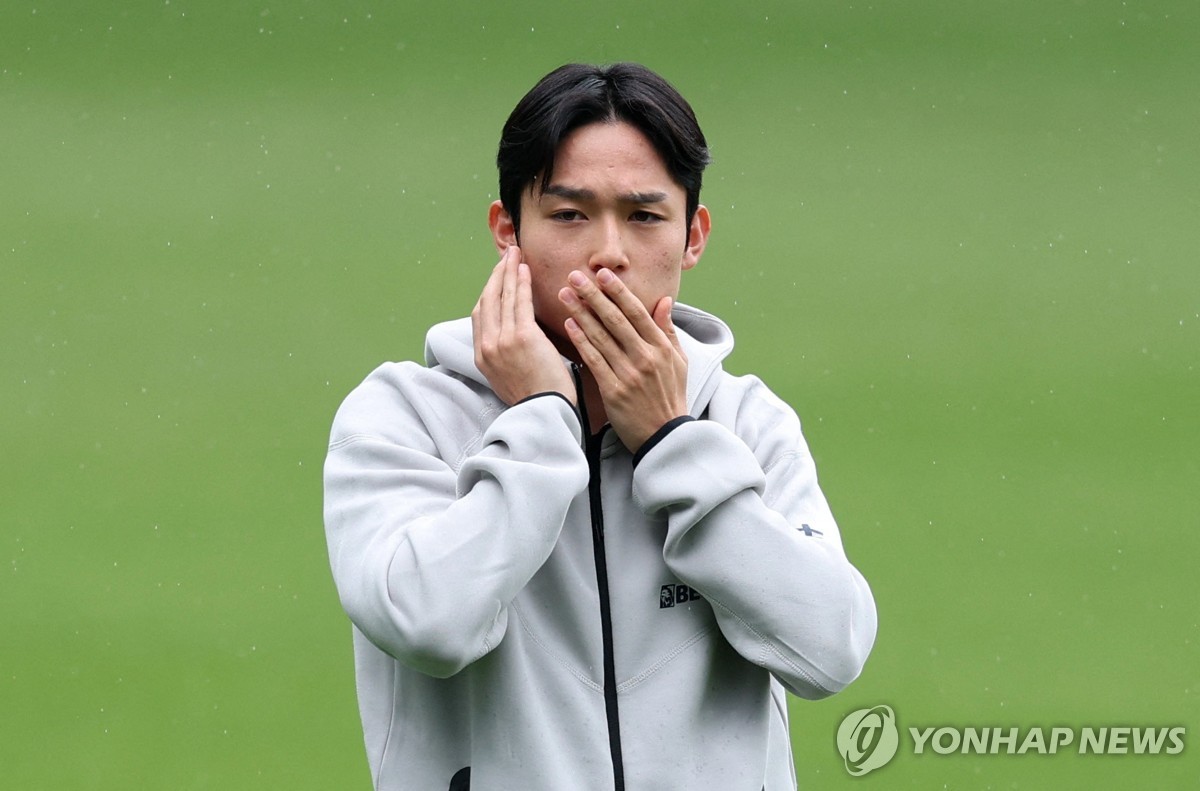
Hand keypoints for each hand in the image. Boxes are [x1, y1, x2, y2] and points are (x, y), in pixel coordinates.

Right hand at [472, 245, 574, 405]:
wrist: (545, 413)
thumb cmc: (536, 400)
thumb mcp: (508, 379)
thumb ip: (504, 356)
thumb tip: (511, 339)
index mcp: (482, 358)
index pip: (479, 316)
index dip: (487, 292)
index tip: (496, 278)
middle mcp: (487, 347)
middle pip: (486, 301)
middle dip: (495, 276)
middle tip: (505, 257)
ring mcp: (502, 341)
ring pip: (501, 297)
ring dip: (508, 272)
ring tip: (515, 254)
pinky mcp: (521, 337)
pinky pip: (519, 302)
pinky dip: (520, 282)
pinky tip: (524, 269)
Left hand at [558, 268, 687, 451]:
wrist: (664, 437)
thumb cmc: (670, 397)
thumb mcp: (679, 362)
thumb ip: (668, 330)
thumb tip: (665, 301)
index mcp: (661, 347)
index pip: (636, 312)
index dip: (618, 291)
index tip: (602, 273)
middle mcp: (646, 357)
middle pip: (615, 319)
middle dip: (593, 295)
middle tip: (575, 276)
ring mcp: (629, 374)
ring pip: (601, 337)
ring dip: (581, 313)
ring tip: (565, 294)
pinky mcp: (614, 391)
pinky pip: (594, 360)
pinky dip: (581, 341)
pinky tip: (569, 325)